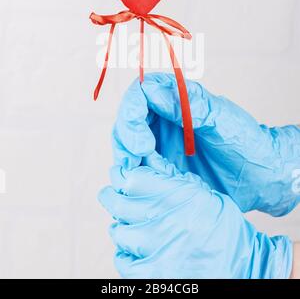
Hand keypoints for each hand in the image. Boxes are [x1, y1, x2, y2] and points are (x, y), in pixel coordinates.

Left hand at [99, 154, 291, 278]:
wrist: (245, 267)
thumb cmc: (224, 226)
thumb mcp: (202, 192)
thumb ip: (171, 177)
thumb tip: (146, 159)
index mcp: (177, 195)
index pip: (131, 178)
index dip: (122, 175)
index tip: (120, 176)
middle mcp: (163, 220)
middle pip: (117, 203)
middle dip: (110, 196)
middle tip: (110, 194)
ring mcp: (156, 250)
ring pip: (118, 231)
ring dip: (120, 226)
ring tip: (130, 225)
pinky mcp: (153, 275)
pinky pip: (123, 261)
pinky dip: (125, 253)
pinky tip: (134, 249)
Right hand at [112, 73, 299, 215]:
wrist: (261, 177)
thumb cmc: (246, 141)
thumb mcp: (220, 119)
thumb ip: (187, 105)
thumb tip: (151, 90)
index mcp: (177, 97)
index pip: (140, 93)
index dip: (132, 111)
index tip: (142, 138)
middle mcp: (164, 118)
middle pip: (128, 119)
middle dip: (127, 137)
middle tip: (140, 157)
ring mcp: (161, 143)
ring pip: (127, 144)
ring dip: (128, 157)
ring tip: (142, 173)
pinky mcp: (161, 166)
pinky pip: (138, 168)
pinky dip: (138, 176)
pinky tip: (151, 184)